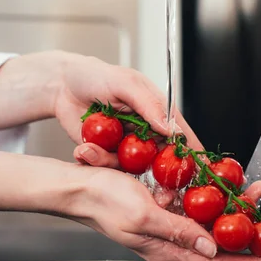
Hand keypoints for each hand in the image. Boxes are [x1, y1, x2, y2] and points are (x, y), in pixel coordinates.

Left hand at [0, 51, 198, 161]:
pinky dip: (95, 160)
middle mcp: (145, 133)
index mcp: (158, 113)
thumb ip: (148, 104)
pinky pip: (107, 166)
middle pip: (161, 162)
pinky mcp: (106, 154)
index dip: (192, 156)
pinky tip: (84, 148)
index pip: (182, 138)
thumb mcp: (125, 83)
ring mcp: (126, 146)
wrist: (64, 85)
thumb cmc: (97, 76)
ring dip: (111, 163)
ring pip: (131, 169)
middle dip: (155, 177)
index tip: (196, 174)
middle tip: (146, 184)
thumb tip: (169, 129)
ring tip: (90, 148)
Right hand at [69, 168, 260, 260]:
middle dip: (250, 238)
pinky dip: (212, 203)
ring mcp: (165, 226)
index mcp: (165, 250)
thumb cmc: (103, 201)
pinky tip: (222, 191)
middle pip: (218, 247)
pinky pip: (193, 211)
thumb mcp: (144, 216)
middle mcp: (169, 241)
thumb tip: (210, 247)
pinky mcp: (161, 210)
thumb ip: (178, 231)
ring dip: (233, 215)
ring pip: (209, 226)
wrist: (79, 188)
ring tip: (256, 201)